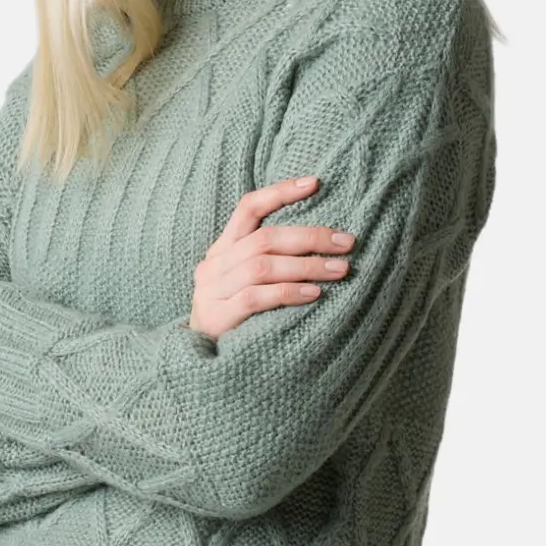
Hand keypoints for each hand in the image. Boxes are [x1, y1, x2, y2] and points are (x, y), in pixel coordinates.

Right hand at [187, 176, 355, 341]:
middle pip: (264, 238)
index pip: (248, 208)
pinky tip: (315, 295)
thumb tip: (324, 245)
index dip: (280, 192)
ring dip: (307, 266)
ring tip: (340, 269)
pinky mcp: (218, 316)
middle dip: (310, 237)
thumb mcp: (246, 284)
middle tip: (346, 242)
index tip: (314, 182)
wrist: (199, 364)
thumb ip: (269, 262)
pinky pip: (257, 297)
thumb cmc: (236, 320)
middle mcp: (214, 265)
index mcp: (222, 249)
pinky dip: (289, 293)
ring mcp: (213, 291)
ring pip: (262, 266)